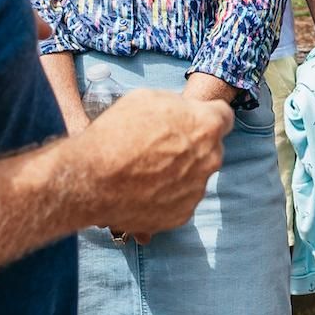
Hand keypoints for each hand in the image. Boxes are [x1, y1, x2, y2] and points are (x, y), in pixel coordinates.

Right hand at [76, 89, 230, 239]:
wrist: (90, 180)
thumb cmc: (116, 134)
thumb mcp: (149, 99)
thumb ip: (178, 106)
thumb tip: (185, 113)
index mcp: (207, 126)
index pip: (223, 116)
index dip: (207, 116)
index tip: (192, 121)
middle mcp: (210, 159)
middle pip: (210, 149)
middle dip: (193, 146)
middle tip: (161, 147)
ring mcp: (197, 190)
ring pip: (195, 176)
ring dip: (179, 172)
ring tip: (145, 171)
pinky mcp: (182, 215)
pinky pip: (181, 200)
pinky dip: (168, 195)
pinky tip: (143, 189)